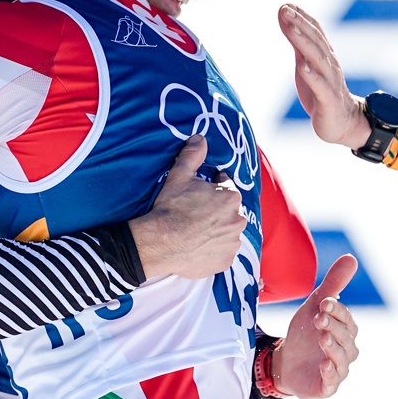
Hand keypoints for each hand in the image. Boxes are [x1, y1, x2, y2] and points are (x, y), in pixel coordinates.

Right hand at [129, 135, 244, 278]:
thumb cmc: (170, 208)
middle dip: (217, 210)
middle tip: (196, 214)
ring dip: (218, 230)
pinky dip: (215, 249)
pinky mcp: (225, 261)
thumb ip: (193, 155)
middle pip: (229, 210)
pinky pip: (223, 252)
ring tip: (197, 231)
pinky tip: (199, 246)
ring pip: (228, 232)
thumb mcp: (179, 176)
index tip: (199, 194)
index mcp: (230, 197)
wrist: (160, 242)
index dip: (212, 188)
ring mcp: (232, 242)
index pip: (226, 186)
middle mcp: (237, 219)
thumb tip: (200, 138)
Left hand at [273, 254, 359, 398]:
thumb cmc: (305, 334)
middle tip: (318, 317)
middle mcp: (347, 351)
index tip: (324, 302)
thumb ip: (333, 285)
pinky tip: (323, 364)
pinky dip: (330, 373)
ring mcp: (338, 370)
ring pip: (342, 359)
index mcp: (346, 331)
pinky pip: (332, 382)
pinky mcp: (326, 386)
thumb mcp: (315, 306)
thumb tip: (351, 257)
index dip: (337, 311)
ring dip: (333, 347)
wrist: (285, 363)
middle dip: (334, 326)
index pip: (347, 319)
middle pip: (346, 338)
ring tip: (322, 337)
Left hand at [278, 4, 370, 148]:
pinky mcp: (328, 99)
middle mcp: (329, 64)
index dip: (302, 17)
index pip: (315, 31)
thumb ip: (296, 42)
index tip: (286, 4)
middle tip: (286, 10)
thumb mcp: (305, 64)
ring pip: (318, 59)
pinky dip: (312, 75)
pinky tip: (302, 67)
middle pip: (315, 41)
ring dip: (305, 43)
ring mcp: (330, 81)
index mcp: (324, 55)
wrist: (343, 122)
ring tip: (292, 30)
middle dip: (301, 24)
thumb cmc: (320, 91)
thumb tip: (284, 18)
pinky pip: (320, 86)